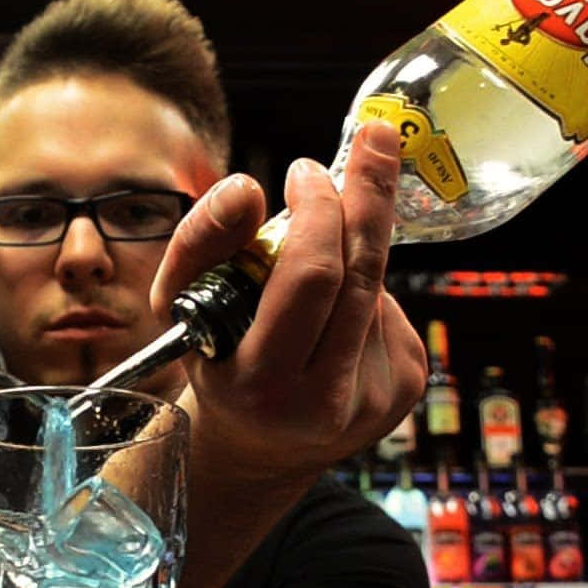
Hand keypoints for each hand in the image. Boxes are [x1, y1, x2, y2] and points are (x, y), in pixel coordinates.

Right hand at [153, 121, 426, 484]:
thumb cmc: (215, 360)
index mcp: (265, 385)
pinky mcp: (406, 386)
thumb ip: (201, 240)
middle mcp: (328, 401)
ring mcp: (376, 398)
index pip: (311, 278)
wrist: (259, 447)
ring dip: (350, 249)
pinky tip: (334, 309)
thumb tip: (250, 190)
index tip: (304, 172)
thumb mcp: (182, 307)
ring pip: (376, 284)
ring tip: (315, 260)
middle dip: (369, 194)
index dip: (318, 212)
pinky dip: (362, 287)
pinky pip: (390, 305)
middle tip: (373, 139)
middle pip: (362, 271)